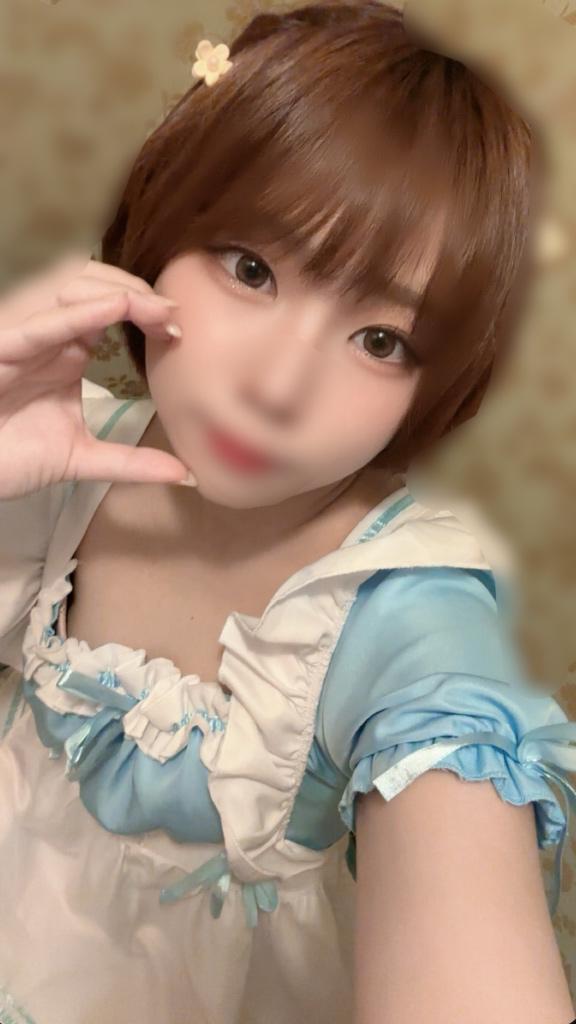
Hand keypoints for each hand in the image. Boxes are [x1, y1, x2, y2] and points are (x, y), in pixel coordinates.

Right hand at [0, 251, 193, 500]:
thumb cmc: (9, 459)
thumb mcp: (81, 458)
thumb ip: (131, 463)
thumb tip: (186, 475)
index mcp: (65, 349)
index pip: (108, 307)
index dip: (144, 310)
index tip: (178, 330)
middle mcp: (46, 335)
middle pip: (92, 287)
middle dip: (137, 293)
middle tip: (174, 315)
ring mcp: (23, 338)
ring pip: (69, 292)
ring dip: (115, 293)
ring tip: (154, 308)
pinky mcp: (2, 350)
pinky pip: (39, 325)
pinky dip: (79, 313)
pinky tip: (115, 307)